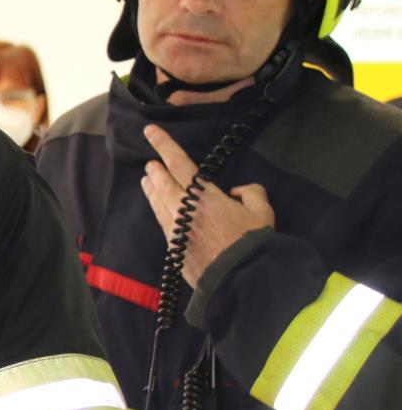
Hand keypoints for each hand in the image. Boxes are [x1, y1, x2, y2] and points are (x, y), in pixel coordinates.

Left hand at [140, 124, 273, 287]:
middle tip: (150, 163)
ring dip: (152, 189)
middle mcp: (183, 209)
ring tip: (146, 180)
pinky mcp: (173, 247)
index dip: (163, 145)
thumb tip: (238, 191)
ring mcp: (175, 229)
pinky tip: (158, 207)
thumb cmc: (253, 243)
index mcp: (203, 195)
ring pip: (158, 203)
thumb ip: (251, 192)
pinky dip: (158, 209)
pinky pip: (162, 221)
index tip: (150, 131)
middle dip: (156, 170)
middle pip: (162, 183)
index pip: (178, 164)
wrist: (241, 279)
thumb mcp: (262, 211)